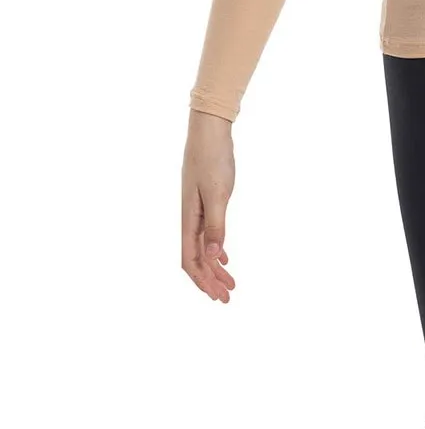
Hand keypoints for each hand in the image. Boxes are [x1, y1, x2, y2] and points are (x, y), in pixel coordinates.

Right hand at [181, 110, 236, 301]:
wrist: (209, 130)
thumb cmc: (213, 159)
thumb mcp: (218, 193)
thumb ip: (215, 225)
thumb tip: (213, 257)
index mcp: (189, 219)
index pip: (190, 260)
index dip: (203, 281)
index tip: (219, 296)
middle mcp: (189, 217)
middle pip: (196, 258)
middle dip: (210, 280)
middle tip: (227, 298)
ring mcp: (196, 209)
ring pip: (203, 246)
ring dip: (215, 266)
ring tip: (231, 282)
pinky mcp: (205, 200)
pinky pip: (207, 232)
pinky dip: (215, 248)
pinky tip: (224, 256)